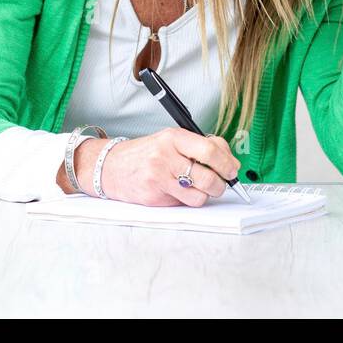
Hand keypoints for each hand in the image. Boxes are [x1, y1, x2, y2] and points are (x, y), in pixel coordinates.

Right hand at [64, 128, 241, 206]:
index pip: (210, 150)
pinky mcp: (154, 196)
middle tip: (220, 184)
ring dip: (205, 195)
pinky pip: (183, 204)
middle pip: (208, 177)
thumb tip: (231, 163)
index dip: (227, 163)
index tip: (232, 170)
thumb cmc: (146, 153)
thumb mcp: (172, 140)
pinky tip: (179, 192)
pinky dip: (187, 201)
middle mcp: (166, 156)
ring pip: (199, 196)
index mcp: (174, 137)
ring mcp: (159, 178)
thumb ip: (201, 146)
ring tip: (199, 189)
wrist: (111, 166)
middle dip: (220, 185)